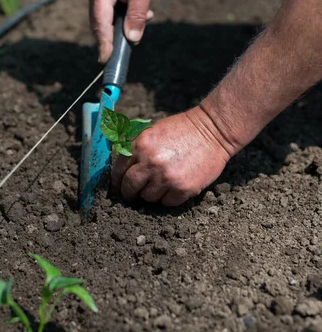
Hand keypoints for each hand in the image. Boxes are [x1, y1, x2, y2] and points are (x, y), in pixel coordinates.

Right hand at [87, 0, 162, 62]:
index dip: (104, 42)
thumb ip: (137, 15)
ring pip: (108, 21)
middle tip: (121, 56)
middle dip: (113, 38)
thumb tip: (132, 39)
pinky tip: (144, 14)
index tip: (105, 59)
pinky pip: (113, 15)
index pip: (100, 22)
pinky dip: (127, 19)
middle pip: (101, 24)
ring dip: (124, 27)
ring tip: (144, 21)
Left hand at [111, 107, 235, 205]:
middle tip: (133, 195)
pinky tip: (176, 186)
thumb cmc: (183, 129)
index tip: (119, 186)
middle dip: (130, 193)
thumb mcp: (153, 132)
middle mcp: (151, 162)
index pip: (119, 170)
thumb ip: (137, 149)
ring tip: (163, 184)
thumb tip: (122, 170)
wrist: (213, 130)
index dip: (118, 181)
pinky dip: (169, 198)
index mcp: (140, 145)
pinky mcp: (183, 188)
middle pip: (130, 188)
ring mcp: (167, 177)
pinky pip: (167, 202)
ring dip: (152, 194)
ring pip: (149, 198)